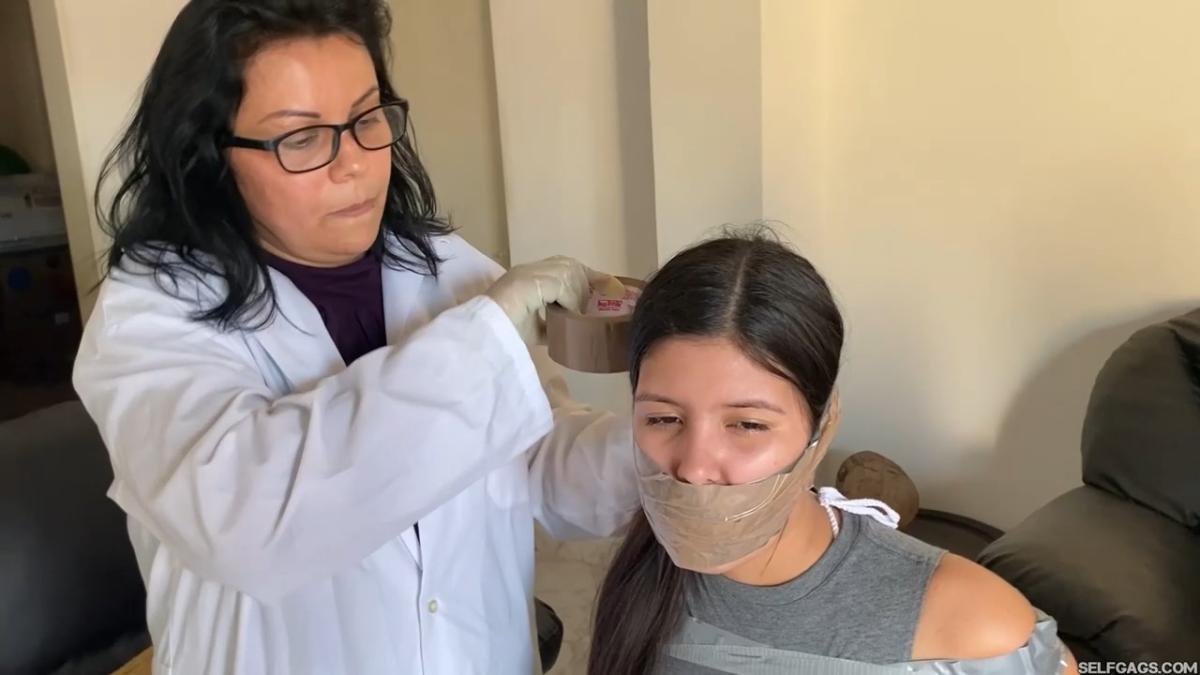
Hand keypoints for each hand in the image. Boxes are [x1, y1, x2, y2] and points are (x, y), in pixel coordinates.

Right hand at [487, 256, 601, 343]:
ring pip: (570, 274)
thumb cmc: (506, 330)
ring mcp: (532, 272)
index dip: (588, 276)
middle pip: (572, 266)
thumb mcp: (535, 328)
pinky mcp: (534, 280)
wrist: (487, 330)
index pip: (566, 268)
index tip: (609, 285)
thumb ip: (553, 324)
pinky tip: (566, 315)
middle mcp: (532, 269)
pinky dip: (568, 303)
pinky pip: (563, 287)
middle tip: (604, 296)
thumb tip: (573, 330)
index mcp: (531, 277)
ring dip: (577, 296)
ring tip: (575, 314)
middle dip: (590, 280)